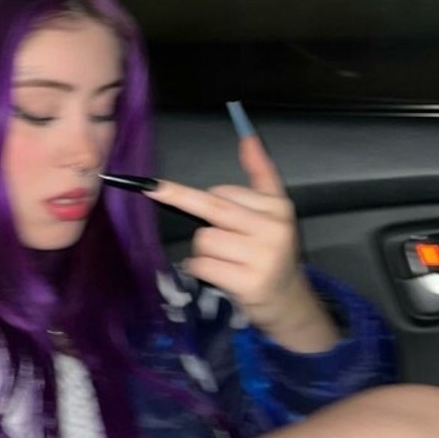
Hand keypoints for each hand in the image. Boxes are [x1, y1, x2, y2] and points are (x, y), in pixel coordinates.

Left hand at [145, 134, 340, 352]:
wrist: (288, 300)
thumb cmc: (271, 251)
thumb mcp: (274, 210)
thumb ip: (261, 172)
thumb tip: (247, 136)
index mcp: (278, 207)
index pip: (224, 192)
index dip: (205, 199)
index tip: (172, 191)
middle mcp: (273, 229)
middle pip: (211, 208)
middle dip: (178, 198)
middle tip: (150, 189)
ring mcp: (262, 257)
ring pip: (204, 239)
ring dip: (203, 251)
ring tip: (224, 260)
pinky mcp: (249, 282)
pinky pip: (202, 265)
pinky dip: (199, 269)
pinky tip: (218, 275)